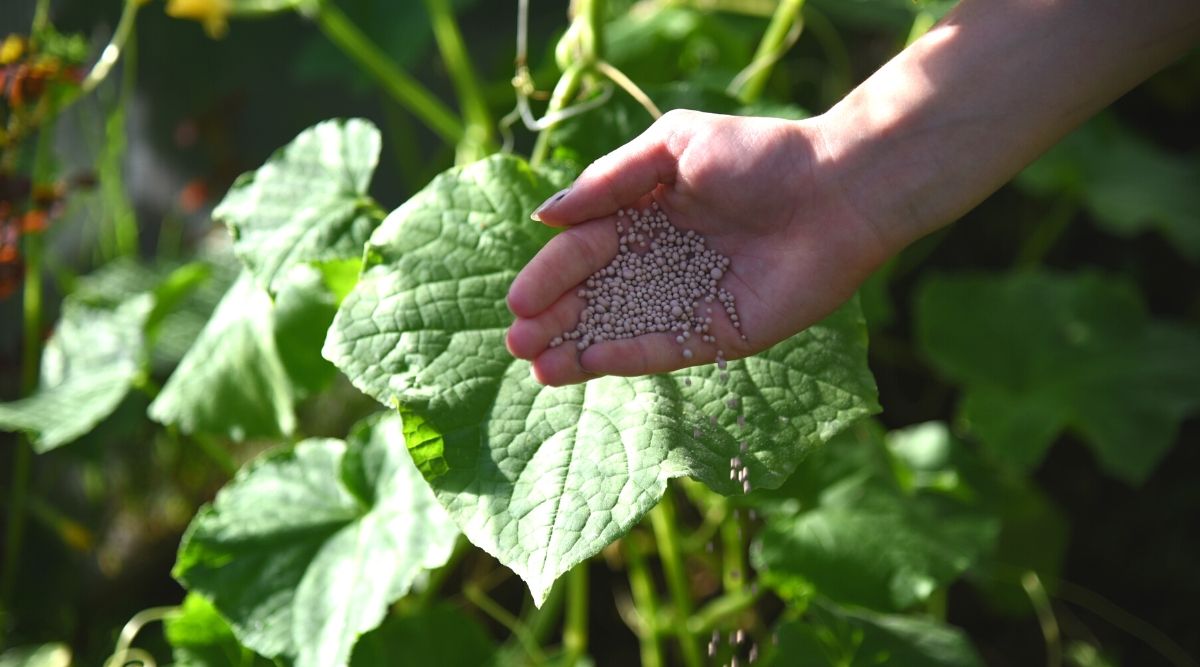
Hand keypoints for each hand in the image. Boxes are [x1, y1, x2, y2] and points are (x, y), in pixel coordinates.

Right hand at [506, 109, 889, 385]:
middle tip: (517, 342)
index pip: (584, 249)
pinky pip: (660, 350)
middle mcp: (661, 259)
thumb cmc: (758, 156)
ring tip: (535, 366)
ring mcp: (687, 299)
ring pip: (619, 328)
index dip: (550, 275)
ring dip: (576, 348)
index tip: (518, 302)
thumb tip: (547, 218)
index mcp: (645, 212)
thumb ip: (609, 182)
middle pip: (594, 295)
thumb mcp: (674, 147)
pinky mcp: (717, 333)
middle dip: (554, 318)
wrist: (835, 191)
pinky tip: (583, 366)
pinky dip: (621, 358)